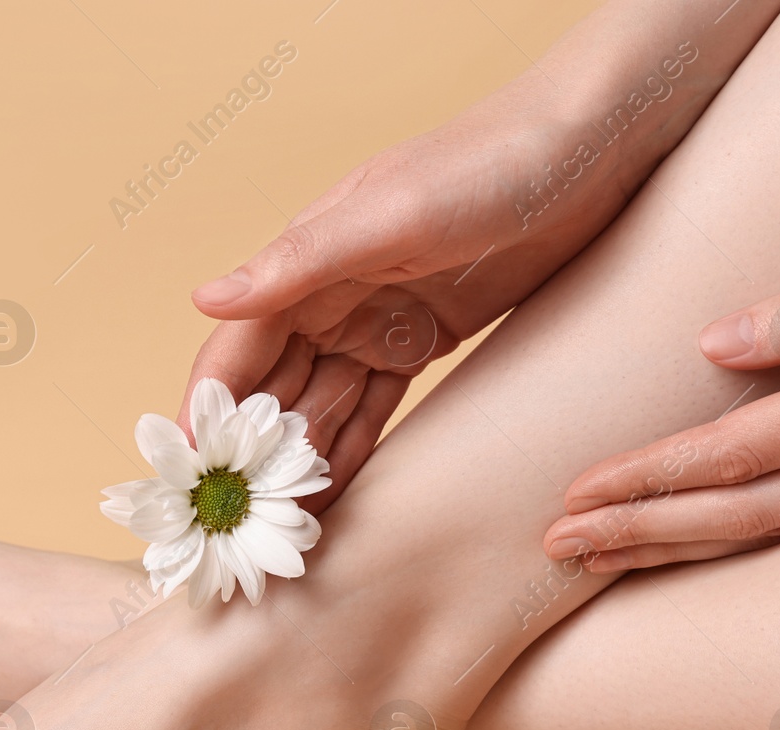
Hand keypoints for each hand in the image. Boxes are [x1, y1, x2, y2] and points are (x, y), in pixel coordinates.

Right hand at [179, 94, 636, 509]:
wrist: (587, 151)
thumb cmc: (487, 164)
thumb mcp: (391, 214)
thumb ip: (299, 262)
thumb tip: (203, 299)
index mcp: (306, 262)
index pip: (238, 350)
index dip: (211, 411)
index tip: (193, 476)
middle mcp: (328, 295)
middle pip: (272, 387)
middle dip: (253, 452)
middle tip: (244, 523)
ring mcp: (375, 321)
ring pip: (319, 404)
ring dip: (301, 460)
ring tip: (286, 527)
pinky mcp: (423, 340)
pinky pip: (372, 407)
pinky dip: (351, 450)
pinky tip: (334, 497)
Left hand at [543, 231, 779, 571]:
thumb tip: (711, 347)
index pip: (732, 457)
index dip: (649, 479)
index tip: (577, 492)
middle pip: (733, 516)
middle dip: (639, 533)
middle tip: (556, 546)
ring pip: (762, 539)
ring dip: (672, 549)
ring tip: (594, 562)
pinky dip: (728, 545)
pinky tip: (681, 546)